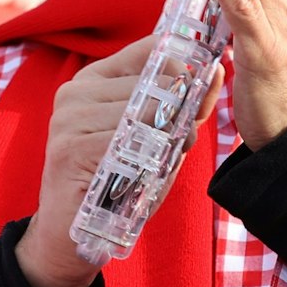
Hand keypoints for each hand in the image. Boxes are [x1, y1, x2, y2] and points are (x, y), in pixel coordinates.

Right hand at [15, 37, 224, 286]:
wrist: (69, 236)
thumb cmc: (116, 183)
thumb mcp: (155, 140)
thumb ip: (183, 108)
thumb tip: (218, 70)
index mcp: (95, 79)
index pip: (150, 51)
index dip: (185, 67)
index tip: (204, 86)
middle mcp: (76, 91)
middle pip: (153, 81)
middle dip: (181, 108)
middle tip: (184, 139)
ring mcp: (69, 118)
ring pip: (144, 110)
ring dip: (168, 136)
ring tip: (164, 158)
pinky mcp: (69, 147)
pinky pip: (126, 141)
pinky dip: (147, 156)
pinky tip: (146, 171)